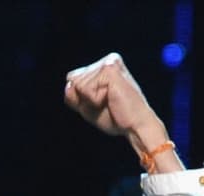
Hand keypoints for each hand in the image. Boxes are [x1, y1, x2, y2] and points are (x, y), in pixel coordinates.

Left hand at [64, 53, 181, 170]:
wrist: (135, 126)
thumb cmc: (115, 117)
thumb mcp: (87, 107)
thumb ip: (73, 95)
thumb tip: (69, 83)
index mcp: (103, 66)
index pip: (73, 79)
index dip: (81, 98)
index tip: (102, 102)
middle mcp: (107, 60)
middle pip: (73, 80)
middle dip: (85, 99)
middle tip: (107, 103)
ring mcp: (109, 62)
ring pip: (78, 84)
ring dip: (91, 100)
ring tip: (110, 101)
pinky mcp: (109, 69)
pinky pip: (85, 89)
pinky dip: (94, 100)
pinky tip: (111, 99)